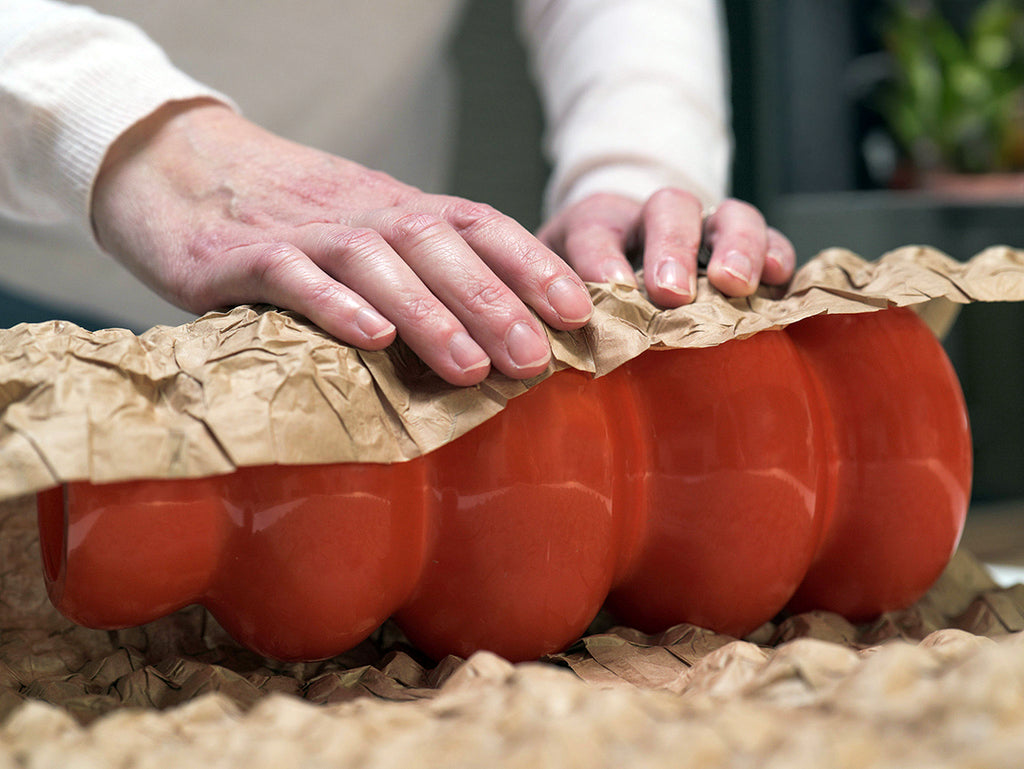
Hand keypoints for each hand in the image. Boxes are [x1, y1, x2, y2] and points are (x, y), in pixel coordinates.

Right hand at [91, 100, 593, 385]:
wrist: (177, 166)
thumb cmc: (288, 216)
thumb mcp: (362, 231)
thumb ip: (415, 271)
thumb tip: (492, 335)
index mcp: (397, 209)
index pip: (479, 224)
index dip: (532, 265)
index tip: (578, 312)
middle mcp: (361, 213)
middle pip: (439, 244)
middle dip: (495, 302)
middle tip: (537, 360)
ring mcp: (303, 230)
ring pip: (377, 261)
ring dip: (431, 314)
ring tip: (472, 367)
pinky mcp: (242, 255)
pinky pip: (293, 275)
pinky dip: (336, 305)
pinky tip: (372, 338)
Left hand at [537, 189, 795, 306]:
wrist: (623, 268)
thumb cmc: (584, 294)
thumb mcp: (554, 297)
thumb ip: (551, 315)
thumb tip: (545, 354)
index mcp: (598, 226)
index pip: (595, 232)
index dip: (602, 258)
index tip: (609, 290)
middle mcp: (654, 220)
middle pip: (668, 209)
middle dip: (670, 248)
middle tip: (669, 291)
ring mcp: (707, 232)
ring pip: (727, 215)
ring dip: (733, 246)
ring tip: (732, 283)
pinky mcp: (749, 250)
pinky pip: (771, 240)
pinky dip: (777, 254)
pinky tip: (778, 278)